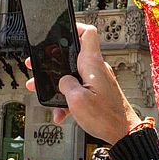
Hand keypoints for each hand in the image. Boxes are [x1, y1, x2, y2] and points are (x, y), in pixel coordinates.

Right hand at [26, 23, 141, 144]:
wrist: (123, 132)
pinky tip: (60, 115)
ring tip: (37, 89)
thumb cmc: (105, 116)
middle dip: (52, 60)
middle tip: (35, 65)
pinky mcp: (98, 92)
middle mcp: (96, 69)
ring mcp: (97, 80)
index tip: (58, 30)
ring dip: (55, 83)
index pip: (88, 34)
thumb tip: (62, 80)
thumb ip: (65, 85)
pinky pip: (78, 90)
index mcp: (93, 64)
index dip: (74, 27)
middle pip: (72, 55)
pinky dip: (67, 100)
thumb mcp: (77, 100)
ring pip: (72, 75)